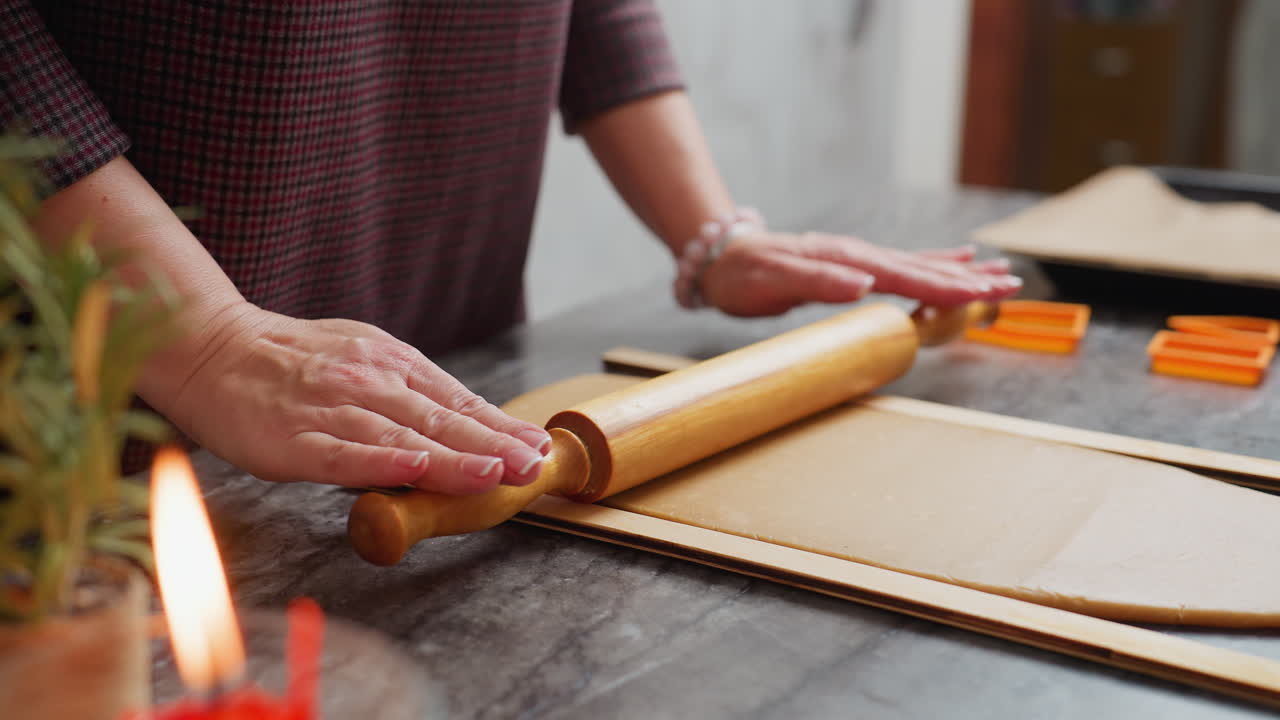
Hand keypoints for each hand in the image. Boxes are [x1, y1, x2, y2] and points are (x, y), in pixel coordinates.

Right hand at [162, 304, 551, 493]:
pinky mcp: (293, 439)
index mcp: (390, 363)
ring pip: (400, 436)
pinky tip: (414, 468)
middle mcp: (367, 381)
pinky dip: (380, 460)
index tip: (537, 447)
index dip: (499, 425)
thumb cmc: (292, 361)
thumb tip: (466, 424)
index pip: (455, 399)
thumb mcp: (362, 358)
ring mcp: (330, 409)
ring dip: (450, 456)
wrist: (212, 350)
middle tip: (532, 465)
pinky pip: (342, 453)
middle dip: (492, 444)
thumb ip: (408, 391)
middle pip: (439, 418)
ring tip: (492, 472)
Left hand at [700, 231, 1021, 316]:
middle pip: (922, 268)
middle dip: (967, 279)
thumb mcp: (775, 281)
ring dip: (959, 272)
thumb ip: (819, 282)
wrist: (724, 259)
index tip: (980, 293)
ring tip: (999, 274)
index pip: (904, 276)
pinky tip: (956, 262)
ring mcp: (858, 258)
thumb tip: (864, 285)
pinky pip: (903, 265)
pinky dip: (933, 265)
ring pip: (918, 265)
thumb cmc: (746, 275)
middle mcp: (859, 255)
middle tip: (1011, 284)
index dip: (943, 287)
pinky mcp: (854, 265)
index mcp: (847, 260)